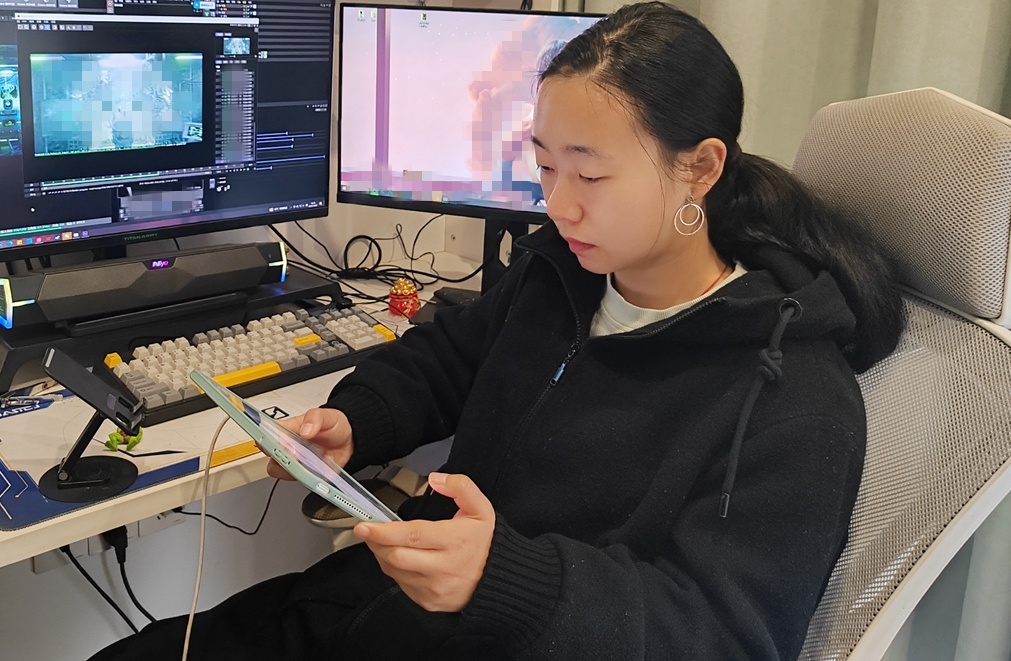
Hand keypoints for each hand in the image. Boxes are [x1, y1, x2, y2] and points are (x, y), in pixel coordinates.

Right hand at [266, 407, 353, 479]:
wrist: (347, 441)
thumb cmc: (332, 426)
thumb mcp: (327, 416)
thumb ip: (315, 418)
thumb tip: (305, 429)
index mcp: (286, 429)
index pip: (265, 432)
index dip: (263, 436)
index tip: (270, 440)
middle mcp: (286, 446)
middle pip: (269, 454)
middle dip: (279, 454)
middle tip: (294, 452)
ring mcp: (293, 461)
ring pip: (278, 470)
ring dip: (291, 467)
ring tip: (308, 461)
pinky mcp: (303, 474)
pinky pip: (297, 480)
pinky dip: (305, 477)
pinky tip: (316, 469)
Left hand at [354, 472, 494, 611]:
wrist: (496, 580)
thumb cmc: (484, 542)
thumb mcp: (481, 508)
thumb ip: (460, 486)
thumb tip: (435, 479)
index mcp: (454, 541)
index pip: (412, 535)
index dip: (384, 531)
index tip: (365, 525)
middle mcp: (443, 567)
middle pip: (397, 556)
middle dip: (376, 542)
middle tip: (367, 530)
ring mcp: (434, 587)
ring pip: (395, 571)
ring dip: (383, 554)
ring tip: (382, 541)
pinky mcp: (428, 601)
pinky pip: (401, 584)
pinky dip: (394, 569)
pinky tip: (398, 557)